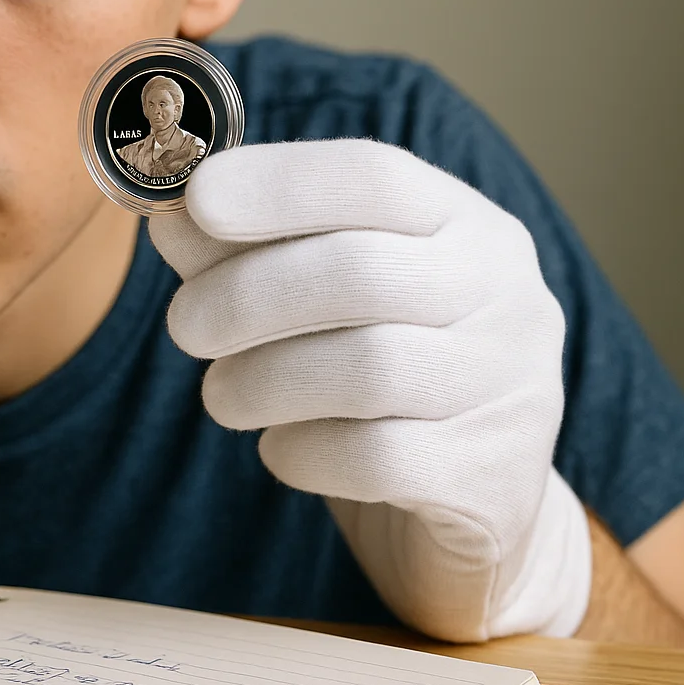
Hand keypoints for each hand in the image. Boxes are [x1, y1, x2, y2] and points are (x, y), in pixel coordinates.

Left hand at [150, 139, 590, 641]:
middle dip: (243, 298)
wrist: (476, 509)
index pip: (375, 176)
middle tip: (186, 327)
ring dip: (260, 381)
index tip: (197, 200)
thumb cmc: (376, 377)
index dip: (276, 184)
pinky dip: (302, 452)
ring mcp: (512, 388)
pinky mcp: (493, 478)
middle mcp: (506, 295)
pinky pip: (373, 458)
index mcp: (465, 224)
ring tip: (225, 396)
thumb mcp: (321, 297)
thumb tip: (171, 214)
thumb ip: (245, 248)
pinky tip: (285, 449)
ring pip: (365, 369)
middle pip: (358, 273)